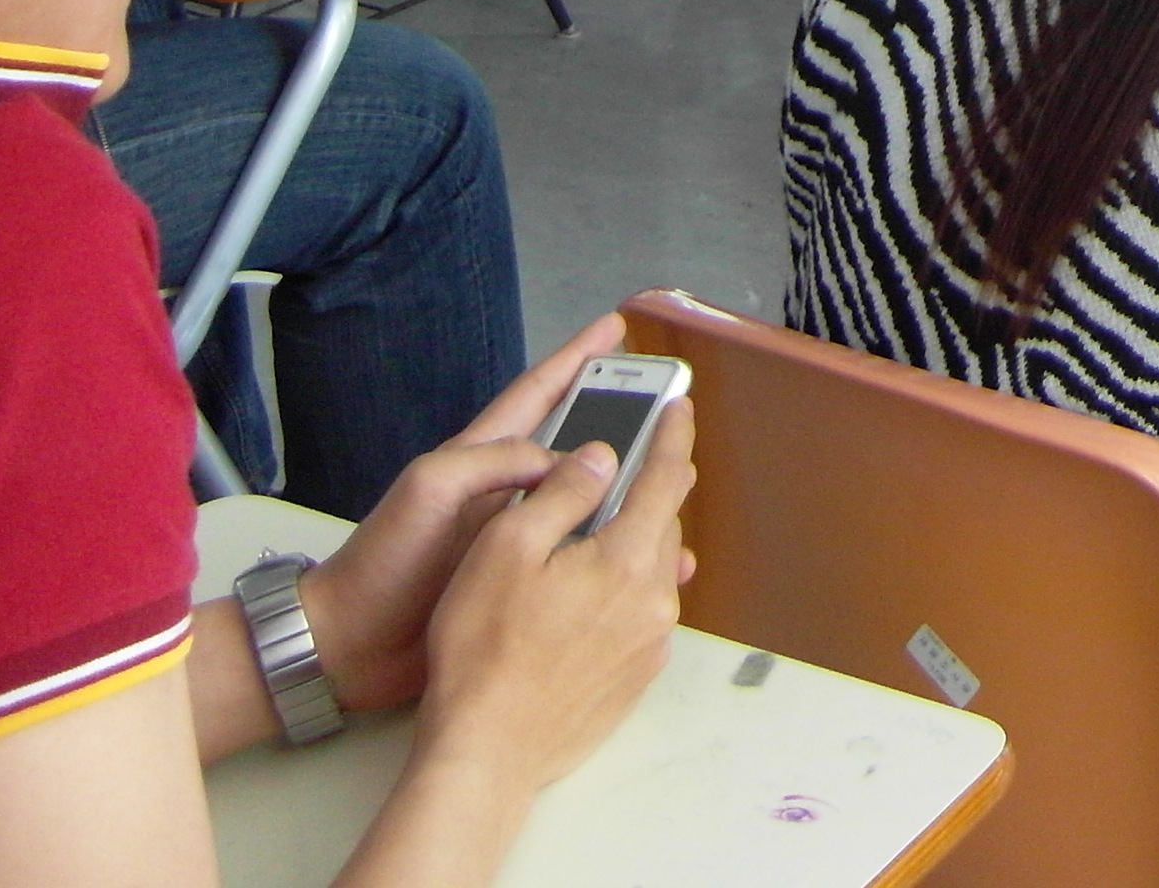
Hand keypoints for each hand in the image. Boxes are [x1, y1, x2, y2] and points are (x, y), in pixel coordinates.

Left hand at [303, 314, 633, 711]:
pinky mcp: (519, 582)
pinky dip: (611, 548)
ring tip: (673, 481)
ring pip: (583, 500)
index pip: (537, 394)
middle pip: (572, 443)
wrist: (352, 645)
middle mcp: (504, 491)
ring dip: (625, 487)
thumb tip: (570, 458)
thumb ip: (494, 461)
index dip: (575, 358)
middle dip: (618, 418)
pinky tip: (642, 561)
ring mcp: (513, 538)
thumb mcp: (431, 489)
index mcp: (479, 457)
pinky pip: (577, 554)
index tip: (615, 329)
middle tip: (666, 407)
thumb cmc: (385, 560)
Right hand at [412, 384, 695, 799]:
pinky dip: (625, 590)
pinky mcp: (636, 677)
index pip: (666, 477)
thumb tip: (600, 456)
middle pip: (663, 524)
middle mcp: (653, 600)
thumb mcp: (505, 548)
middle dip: (646, 491)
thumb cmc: (482, 650)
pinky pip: (643, 612)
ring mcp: (649, 644)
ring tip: (591, 538)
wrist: (486, 751)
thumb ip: (561, 492)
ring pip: (654, 569)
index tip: (676, 408)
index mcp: (626, 559)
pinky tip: (583, 598)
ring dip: (634, 543)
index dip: (671, 434)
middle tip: (618, 472)